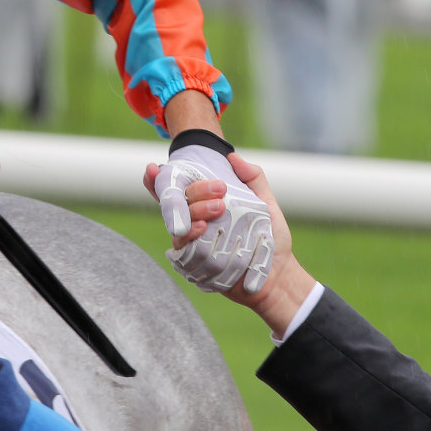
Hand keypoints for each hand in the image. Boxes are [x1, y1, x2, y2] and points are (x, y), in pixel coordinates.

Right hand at [145, 151, 314, 334]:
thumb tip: (231, 156)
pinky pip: (183, 249)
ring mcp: (194, 243)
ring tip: (217, 209)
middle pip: (180, 204)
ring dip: (194, 213)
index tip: (152, 167)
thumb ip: (253, 178)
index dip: (158, 180)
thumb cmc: (270, 238)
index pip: (178, 191)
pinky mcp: (195, 263)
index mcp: (206, 207)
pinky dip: (189, 237)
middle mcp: (196, 223)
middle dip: (196, 192)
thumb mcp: (266, 203)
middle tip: (220, 189)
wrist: (277, 273)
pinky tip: (201, 229)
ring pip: (179, 225)